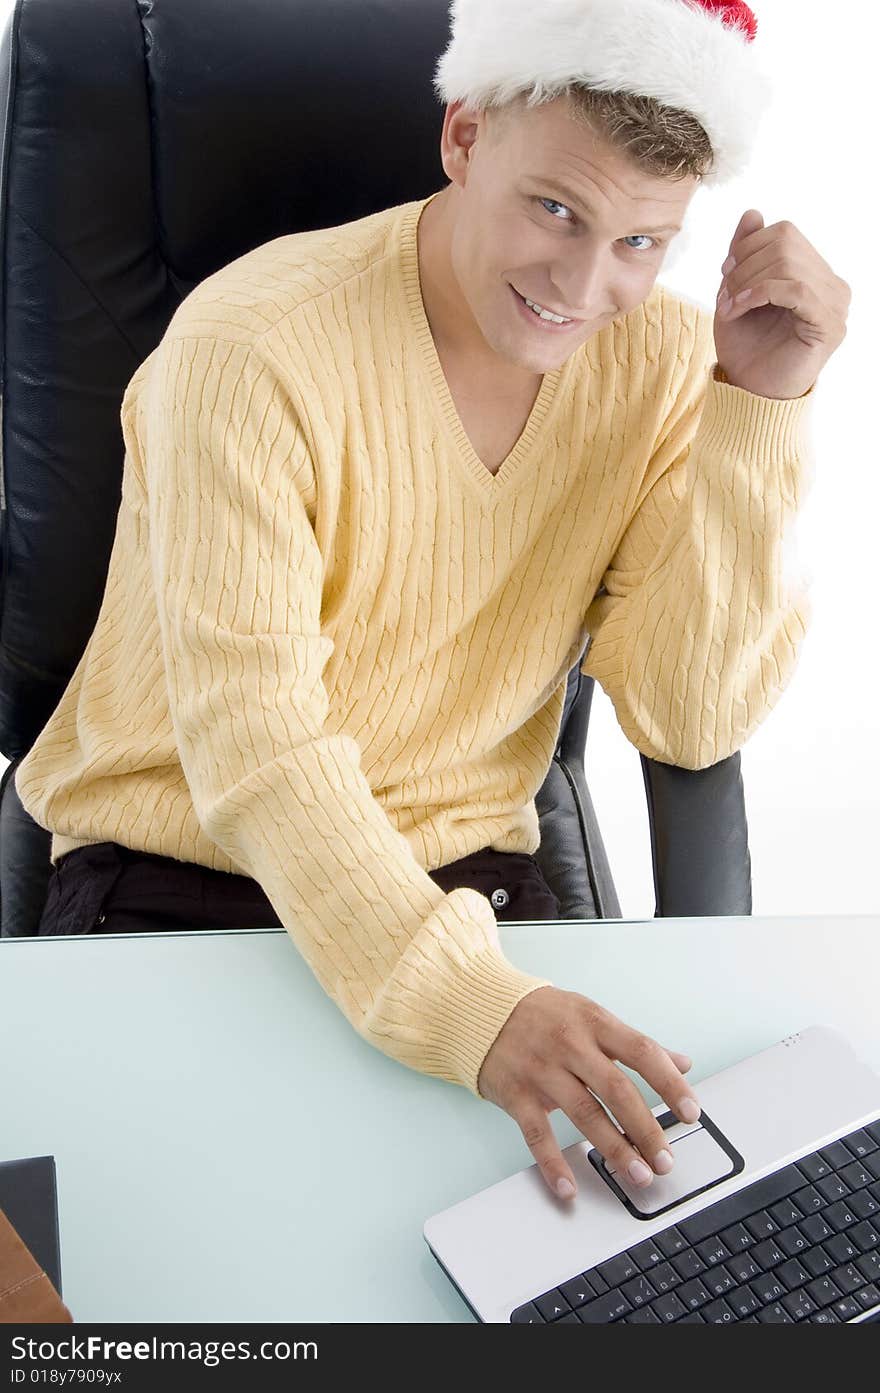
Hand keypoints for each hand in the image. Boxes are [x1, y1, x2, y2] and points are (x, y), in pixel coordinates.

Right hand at [476, 985, 699, 1201]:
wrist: (482, 1008)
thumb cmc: (544, 1014)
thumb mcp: (592, 1016)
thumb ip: (635, 1043)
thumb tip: (683, 1062)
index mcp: (594, 1022)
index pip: (643, 1052)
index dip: (670, 1084)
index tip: (691, 1112)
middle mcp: (570, 1044)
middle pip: (617, 1089)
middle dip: (646, 1128)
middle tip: (665, 1160)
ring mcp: (541, 1069)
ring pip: (584, 1114)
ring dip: (614, 1149)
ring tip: (638, 1175)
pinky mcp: (516, 1093)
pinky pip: (537, 1134)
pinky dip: (553, 1164)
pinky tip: (569, 1188)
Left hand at [715, 210, 850, 399]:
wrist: (749, 391)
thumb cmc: (745, 345)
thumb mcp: (737, 291)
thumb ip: (746, 253)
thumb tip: (752, 212)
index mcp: (814, 274)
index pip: (785, 233)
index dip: (749, 247)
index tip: (725, 274)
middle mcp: (832, 285)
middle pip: (787, 243)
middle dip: (745, 264)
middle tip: (725, 294)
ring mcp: (835, 305)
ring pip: (790, 263)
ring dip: (748, 281)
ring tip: (729, 306)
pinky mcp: (828, 325)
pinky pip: (796, 289)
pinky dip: (760, 293)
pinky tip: (739, 310)